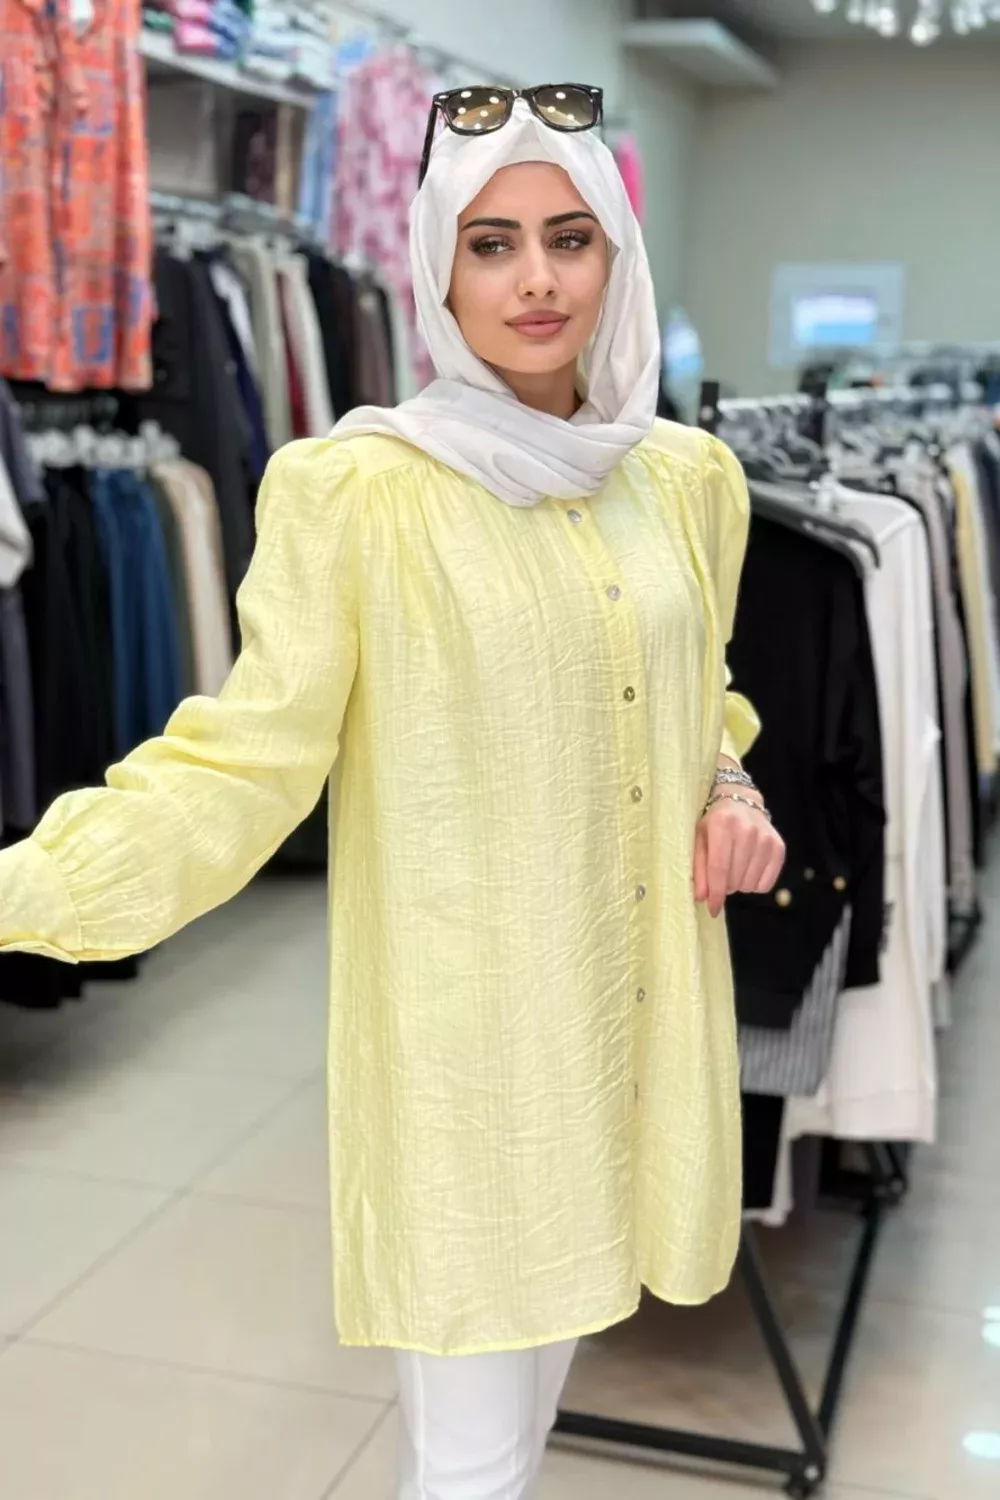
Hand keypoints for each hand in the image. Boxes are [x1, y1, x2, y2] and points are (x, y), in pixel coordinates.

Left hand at [693, 796, 785, 919]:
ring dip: (739, 884)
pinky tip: (748, 869)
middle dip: (724, 885)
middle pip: (734, 879)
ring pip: (749, 884)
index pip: (719, 868)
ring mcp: (766, 838)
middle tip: (721, 873)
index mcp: (723, 824)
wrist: (741, 801)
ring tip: (735, 867)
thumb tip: (702, 898)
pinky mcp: (779, 847)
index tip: (712, 910)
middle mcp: (747, 830)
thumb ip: (699, 868)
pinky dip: (754, 884)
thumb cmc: (714, 823)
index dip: (715, 894)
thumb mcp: (699, 839)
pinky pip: (766, 885)